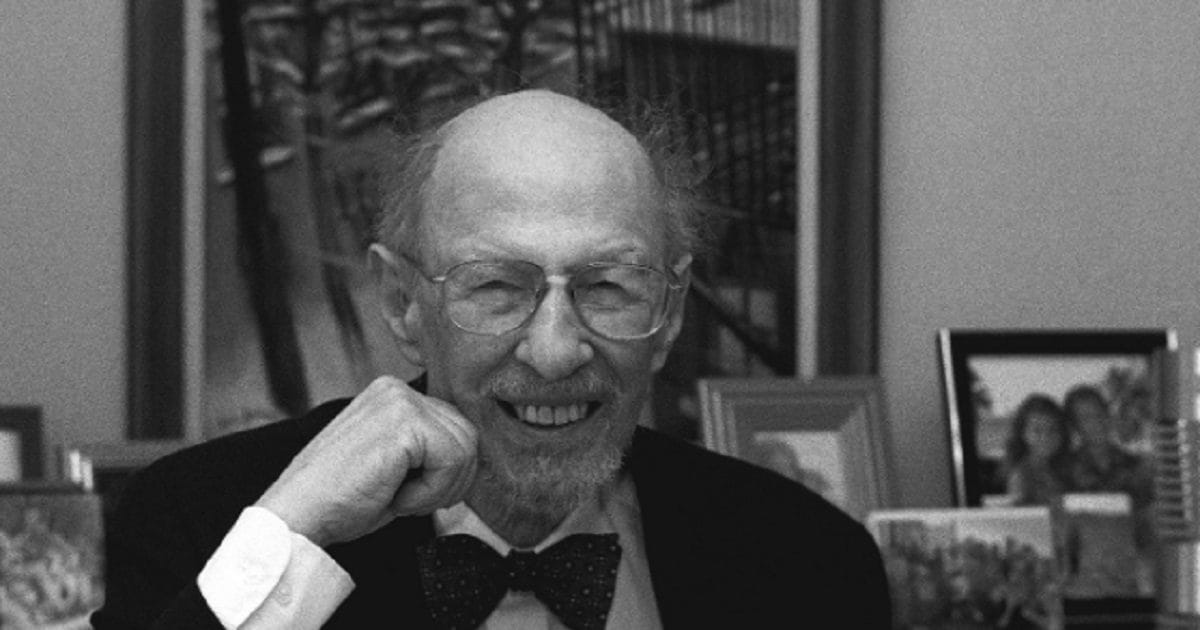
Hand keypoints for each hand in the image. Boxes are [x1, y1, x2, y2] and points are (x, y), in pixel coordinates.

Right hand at [255, 376, 477, 546]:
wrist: (298, 515)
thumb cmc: (340, 499)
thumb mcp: (393, 463)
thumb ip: (427, 448)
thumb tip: (471, 455)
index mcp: (392, 396)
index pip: (455, 429)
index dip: (447, 472)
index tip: (415, 493)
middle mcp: (397, 389)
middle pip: (467, 436)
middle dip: (449, 481)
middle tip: (408, 499)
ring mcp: (400, 401)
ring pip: (465, 449)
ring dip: (438, 488)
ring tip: (397, 496)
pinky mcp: (404, 421)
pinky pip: (452, 461)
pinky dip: (430, 492)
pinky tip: (395, 497)